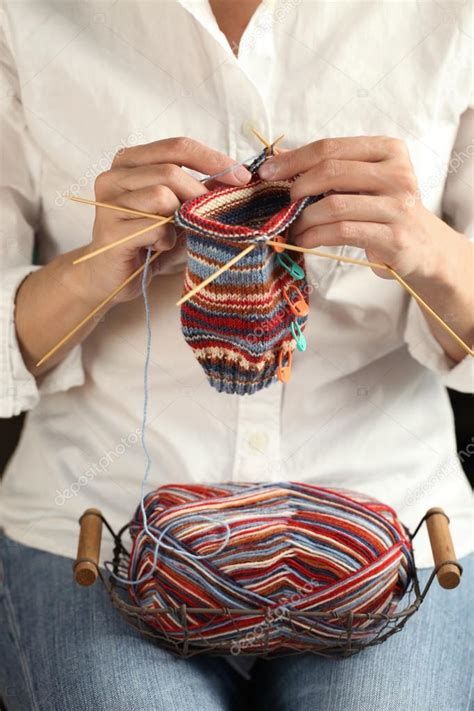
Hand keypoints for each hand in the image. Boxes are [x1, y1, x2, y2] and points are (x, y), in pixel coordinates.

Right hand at [74, 137, 250, 303]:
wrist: (110, 278)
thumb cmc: (147, 241)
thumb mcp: (177, 211)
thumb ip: (199, 191)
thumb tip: (238, 177)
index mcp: (130, 162)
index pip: (176, 146)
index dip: (212, 159)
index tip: (243, 177)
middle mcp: (114, 176)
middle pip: (170, 170)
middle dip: (200, 193)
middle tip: (215, 213)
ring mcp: (108, 203)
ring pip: (161, 196)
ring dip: (180, 219)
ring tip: (174, 234)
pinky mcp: (110, 231)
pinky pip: (154, 227)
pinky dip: (166, 240)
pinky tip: (159, 248)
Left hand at [258, 136, 458, 282]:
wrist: (424, 247)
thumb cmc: (384, 211)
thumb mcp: (363, 183)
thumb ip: (329, 168)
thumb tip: (277, 157)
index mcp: (388, 150)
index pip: (331, 147)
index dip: (294, 159)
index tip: (267, 171)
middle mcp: (398, 173)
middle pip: (331, 171)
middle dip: (297, 187)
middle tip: (281, 204)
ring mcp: (399, 206)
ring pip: (334, 205)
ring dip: (303, 219)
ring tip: (291, 227)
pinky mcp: (393, 237)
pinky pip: (342, 232)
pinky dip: (315, 236)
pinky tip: (304, 241)